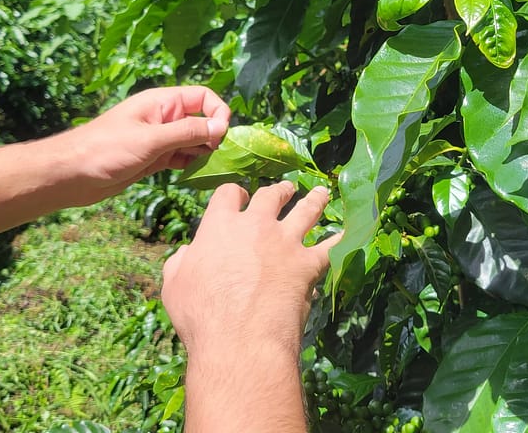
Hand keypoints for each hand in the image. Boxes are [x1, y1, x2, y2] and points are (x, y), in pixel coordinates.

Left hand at [52, 86, 229, 204]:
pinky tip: (198, 175)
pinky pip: (183, 157)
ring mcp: (160, 139)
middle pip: (202, 119)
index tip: (222, 135)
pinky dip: (193, 164)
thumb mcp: (151, 139)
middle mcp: (164, 118)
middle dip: (215, 135)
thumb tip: (221, 127)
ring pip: (194, 141)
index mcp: (162, 102)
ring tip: (213, 168)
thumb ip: (187, 131)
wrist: (72, 174)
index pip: (203, 97)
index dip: (217, 112)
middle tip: (220, 157)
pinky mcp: (155, 159)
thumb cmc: (106, 150)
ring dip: (206, 153)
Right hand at [161, 181, 338, 352]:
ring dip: (315, 200)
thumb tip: (186, 254)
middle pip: (270, 196)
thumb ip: (180, 263)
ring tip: (321, 194)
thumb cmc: (201, 316)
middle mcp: (255, 226)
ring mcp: (285, 243)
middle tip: (285, 189)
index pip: (228, 194)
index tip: (239, 197)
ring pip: (306, 211)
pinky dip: (343, 238)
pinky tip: (353, 231)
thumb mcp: (175, 285)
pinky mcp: (309, 264)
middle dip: (278, 190)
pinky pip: (332, 246)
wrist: (240, 338)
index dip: (235, 194)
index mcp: (220, 226)